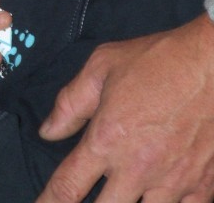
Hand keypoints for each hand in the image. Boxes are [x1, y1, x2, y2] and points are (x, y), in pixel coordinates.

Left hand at [36, 13, 213, 202]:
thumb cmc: (158, 59)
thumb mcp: (102, 66)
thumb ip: (71, 103)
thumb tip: (48, 131)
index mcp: (107, 139)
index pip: (67, 187)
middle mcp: (136, 169)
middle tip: (89, 197)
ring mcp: (172, 182)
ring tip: (122, 195)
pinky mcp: (203, 185)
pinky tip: (160, 197)